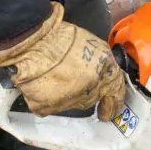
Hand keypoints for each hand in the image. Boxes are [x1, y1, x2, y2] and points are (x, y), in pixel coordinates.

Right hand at [0, 3, 126, 120]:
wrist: (34, 42)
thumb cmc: (62, 37)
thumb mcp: (92, 44)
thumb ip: (100, 64)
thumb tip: (99, 76)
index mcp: (104, 72)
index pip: (116, 93)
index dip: (114, 103)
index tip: (109, 111)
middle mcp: (90, 91)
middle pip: (90, 99)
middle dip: (85, 91)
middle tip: (72, 76)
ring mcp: (67, 102)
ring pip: (69, 103)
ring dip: (65, 93)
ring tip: (54, 74)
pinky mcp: (45, 107)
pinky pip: (47, 105)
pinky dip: (45, 96)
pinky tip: (42, 81)